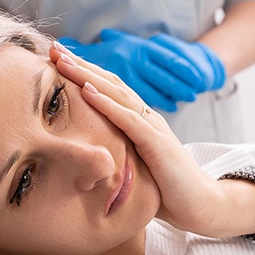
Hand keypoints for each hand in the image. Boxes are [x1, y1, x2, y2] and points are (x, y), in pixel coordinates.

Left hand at [50, 43, 254, 237]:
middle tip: (54, 49)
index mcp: (141, 124)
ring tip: (63, 61)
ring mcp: (154, 129)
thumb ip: (117, 157)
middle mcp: (147, 119)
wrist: (200, 206)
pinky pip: (128, 120)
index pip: (110, 91)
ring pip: (117, 94)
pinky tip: (86, 91)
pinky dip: (106, 104)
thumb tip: (89, 161)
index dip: (84, 75)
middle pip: (110, 84)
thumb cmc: (167, 193)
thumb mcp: (135, 170)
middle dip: (81, 65)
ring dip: (88, 76)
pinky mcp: (158, 144)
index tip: (58, 63)